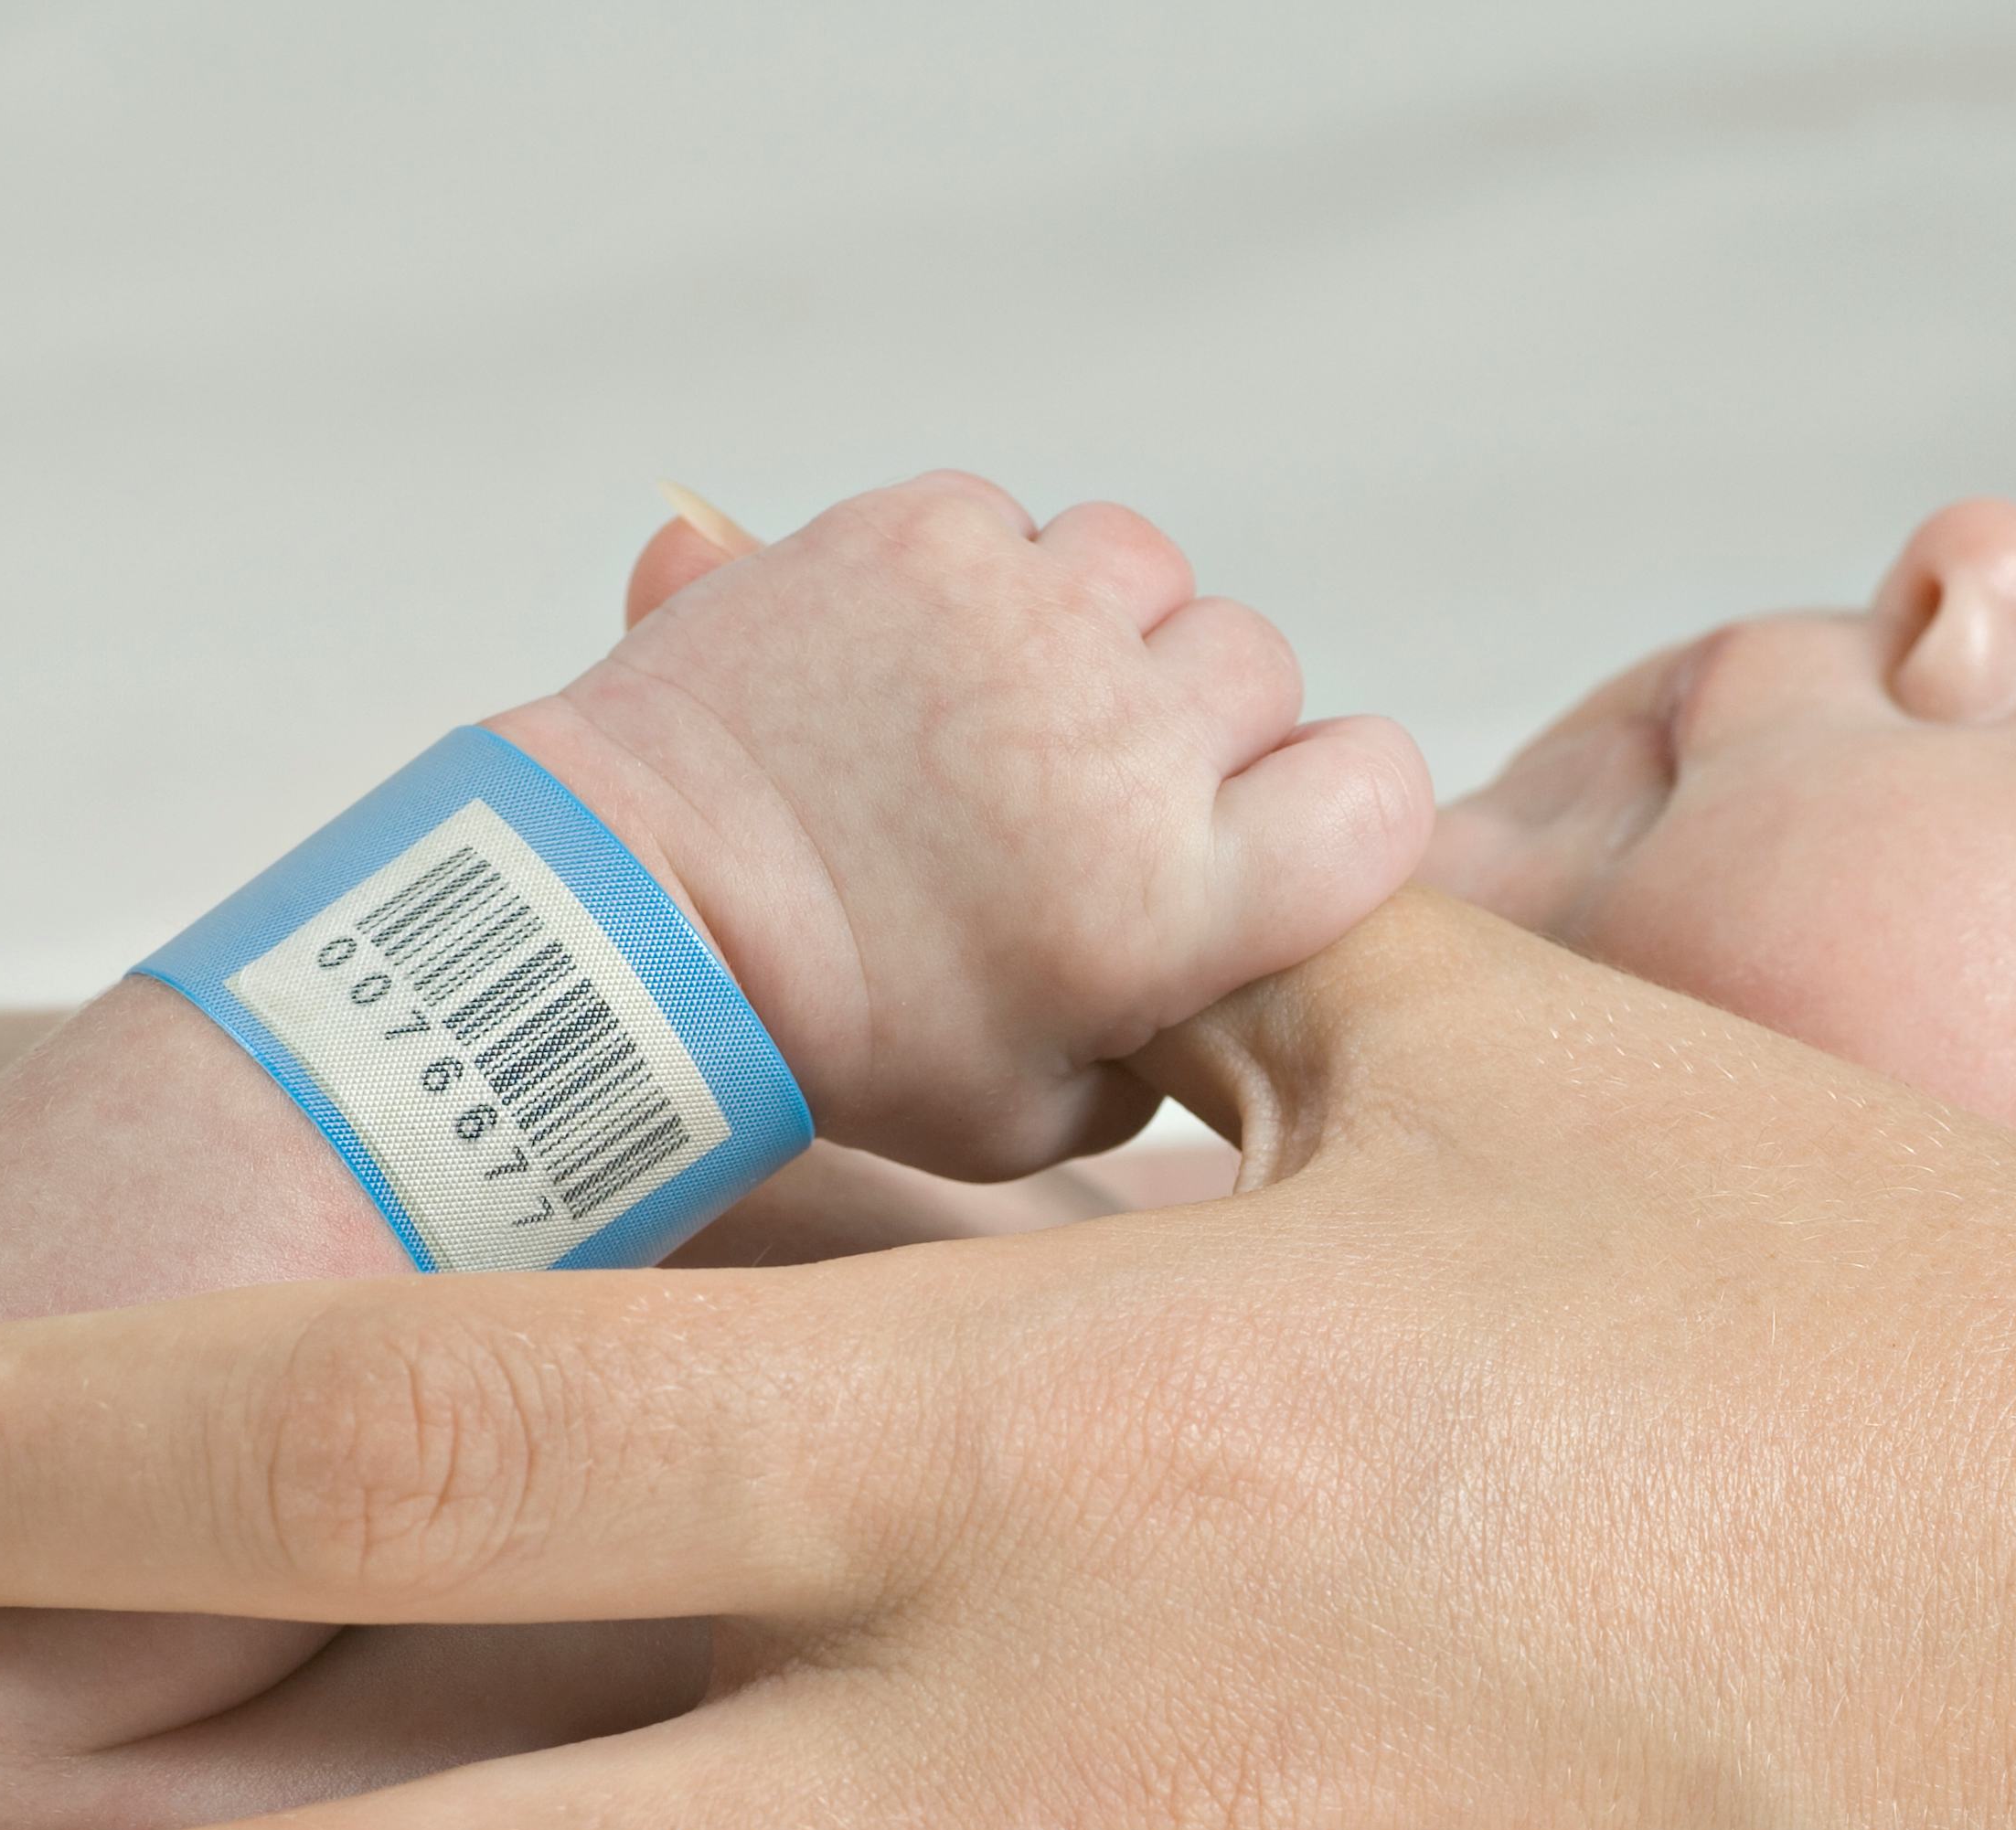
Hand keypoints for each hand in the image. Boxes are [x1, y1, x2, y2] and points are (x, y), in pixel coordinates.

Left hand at [518, 471, 1431, 1176]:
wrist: (638, 912)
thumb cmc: (841, 1034)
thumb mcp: (1039, 1119)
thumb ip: (1174, 1038)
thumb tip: (1231, 959)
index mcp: (1175, 897)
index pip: (1378, 786)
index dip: (1330, 802)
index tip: (1248, 828)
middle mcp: (1125, 742)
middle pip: (1257, 666)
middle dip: (1188, 721)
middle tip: (1074, 789)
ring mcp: (1026, 621)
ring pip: (1146, 570)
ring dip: (1095, 628)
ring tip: (994, 712)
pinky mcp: (927, 537)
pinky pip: (1021, 524)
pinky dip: (985, 578)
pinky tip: (916, 666)